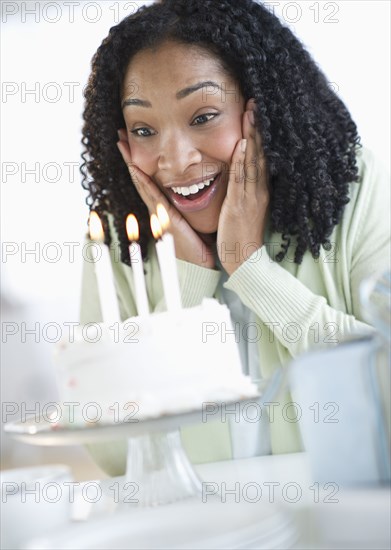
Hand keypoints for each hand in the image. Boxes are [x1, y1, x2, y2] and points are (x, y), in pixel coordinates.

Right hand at [116, 130, 214, 268]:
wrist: (200, 262)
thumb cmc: (199, 241)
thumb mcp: (193, 216)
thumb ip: (190, 202)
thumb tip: (197, 184)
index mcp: (164, 205)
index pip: (150, 179)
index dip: (140, 161)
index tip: (133, 143)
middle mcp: (158, 207)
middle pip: (140, 177)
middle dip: (130, 156)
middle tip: (120, 136)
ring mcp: (158, 212)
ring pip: (141, 183)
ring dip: (131, 162)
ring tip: (122, 144)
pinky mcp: (164, 218)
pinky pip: (151, 196)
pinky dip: (142, 182)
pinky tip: (135, 168)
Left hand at [217, 100, 268, 274]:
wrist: (244, 260)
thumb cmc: (242, 235)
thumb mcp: (246, 208)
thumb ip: (244, 190)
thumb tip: (240, 173)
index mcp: (260, 191)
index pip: (261, 157)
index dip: (260, 134)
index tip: (257, 113)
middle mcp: (258, 191)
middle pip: (259, 153)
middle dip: (257, 127)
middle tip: (255, 102)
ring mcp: (250, 197)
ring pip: (252, 161)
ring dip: (251, 136)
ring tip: (250, 113)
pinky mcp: (239, 206)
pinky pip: (241, 180)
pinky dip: (242, 161)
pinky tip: (242, 145)